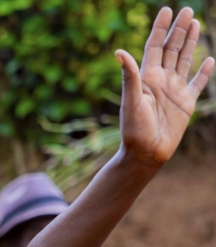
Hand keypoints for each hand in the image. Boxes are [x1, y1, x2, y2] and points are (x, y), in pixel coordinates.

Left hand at [115, 7, 214, 167]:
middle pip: (171, 49)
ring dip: (190, 43)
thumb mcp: (130, 101)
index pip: (155, 46)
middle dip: (178, 29)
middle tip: (186, 10)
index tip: (166, 10)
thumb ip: (129, 76)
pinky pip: (198, 84)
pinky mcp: (186, 103)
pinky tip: (210, 60)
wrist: (145, 153)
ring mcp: (174, 90)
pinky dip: (204, 73)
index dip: (160, 29)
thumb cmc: (133, 129)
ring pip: (185, 60)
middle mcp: (161, 80)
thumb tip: (119, 52)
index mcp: (146, 78)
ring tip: (195, 24)